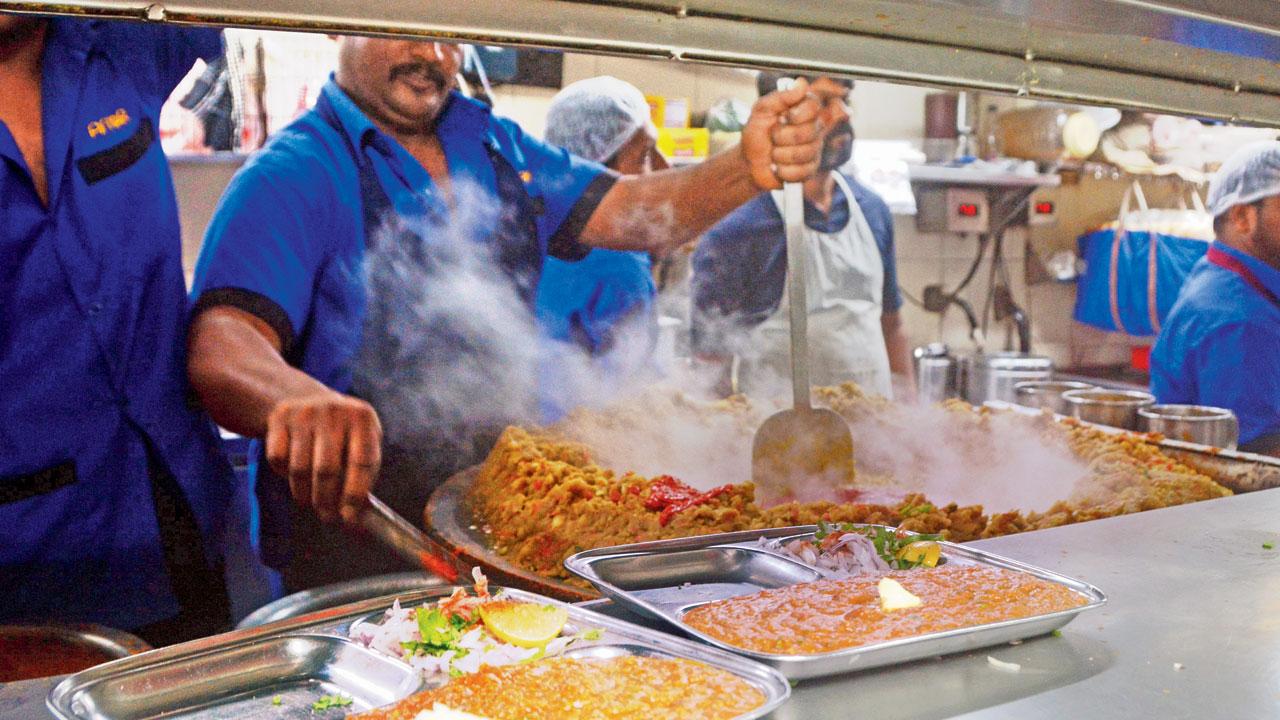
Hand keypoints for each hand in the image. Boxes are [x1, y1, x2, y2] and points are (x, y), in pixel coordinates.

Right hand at [264, 392, 382, 523]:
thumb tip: (358, 519)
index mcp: (363, 418)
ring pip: (300, 468)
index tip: (349, 518)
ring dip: (305, 494)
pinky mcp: (280, 417)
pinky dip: (284, 475)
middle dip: (327, 501)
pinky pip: (278, 459)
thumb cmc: (343, 433)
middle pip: (327, 470)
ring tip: (311, 502)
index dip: (355, 494)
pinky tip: (295, 475)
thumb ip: (363, 476)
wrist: (307, 398)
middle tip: (328, 517)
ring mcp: (305, 412)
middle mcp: (335, 411)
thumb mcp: (361, 443)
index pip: (362, 462)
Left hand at [740, 77, 821, 189]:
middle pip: (809, 132)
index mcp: (803, 111)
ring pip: (804, 153)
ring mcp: (814, 150)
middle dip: (782, 137)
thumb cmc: (757, 134)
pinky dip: (782, 171)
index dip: (797, 114)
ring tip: (773, 153)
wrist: (749, 162)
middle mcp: (813, 129)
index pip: (814, 106)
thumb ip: (781, 97)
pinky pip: (801, 172)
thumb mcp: (761, 111)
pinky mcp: (809, 170)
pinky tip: (777, 167)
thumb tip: (802, 83)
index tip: (782, 118)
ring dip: (780, 155)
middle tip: (773, 137)